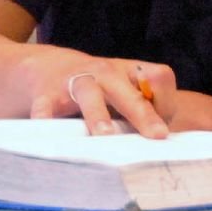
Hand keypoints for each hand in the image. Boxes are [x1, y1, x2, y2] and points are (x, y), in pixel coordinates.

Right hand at [31, 57, 173, 138]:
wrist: (49, 67)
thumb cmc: (99, 89)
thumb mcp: (124, 91)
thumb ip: (143, 109)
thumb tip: (164, 143)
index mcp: (129, 71)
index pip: (159, 76)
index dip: (166, 100)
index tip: (161, 129)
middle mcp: (105, 72)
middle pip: (126, 89)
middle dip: (142, 112)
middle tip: (156, 135)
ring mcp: (75, 80)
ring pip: (89, 93)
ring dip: (98, 114)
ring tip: (104, 135)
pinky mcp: (48, 94)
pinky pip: (46, 106)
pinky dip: (45, 118)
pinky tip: (45, 130)